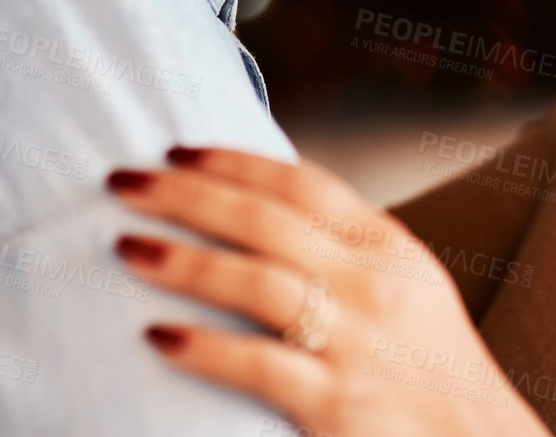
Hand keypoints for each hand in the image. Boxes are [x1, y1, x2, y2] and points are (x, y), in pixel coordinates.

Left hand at [106, 148, 551, 436]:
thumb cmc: (433, 372)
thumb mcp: (409, 288)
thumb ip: (348, 249)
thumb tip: (269, 208)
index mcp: (388, 248)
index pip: (301, 184)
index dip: (233, 162)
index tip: (174, 150)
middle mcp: (374, 285)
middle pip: (264, 220)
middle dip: (185, 195)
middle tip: (121, 182)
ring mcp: (358, 343)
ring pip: (255, 281)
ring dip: (182, 260)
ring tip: (126, 247)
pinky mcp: (340, 404)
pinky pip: (258, 365)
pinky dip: (204, 348)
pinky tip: (158, 336)